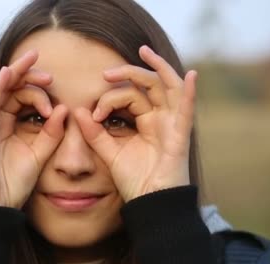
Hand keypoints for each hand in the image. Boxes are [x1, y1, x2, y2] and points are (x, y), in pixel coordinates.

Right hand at [0, 51, 67, 207]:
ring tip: (32, 62)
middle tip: (48, 75)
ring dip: (16, 73)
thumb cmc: (14, 184)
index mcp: (7, 125)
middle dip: (28, 75)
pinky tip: (8, 73)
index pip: (20, 95)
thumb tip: (65, 108)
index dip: (37, 87)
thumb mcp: (40, 155)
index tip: (55, 85)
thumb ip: (52, 133)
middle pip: (9, 87)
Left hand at [75, 45, 196, 201]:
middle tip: (106, 73)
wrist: (149, 205)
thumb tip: (77, 110)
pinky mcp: (180, 137)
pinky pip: (187, 111)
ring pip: (168, 88)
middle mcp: (161, 119)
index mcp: (146, 122)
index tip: (94, 114)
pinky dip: (190, 93)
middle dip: (129, 73)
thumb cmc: (133, 181)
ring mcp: (172, 126)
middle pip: (149, 85)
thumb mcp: (109, 153)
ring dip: (157, 68)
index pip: (130, 96)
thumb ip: (94, 133)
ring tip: (143, 51)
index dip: (109, 98)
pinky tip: (192, 76)